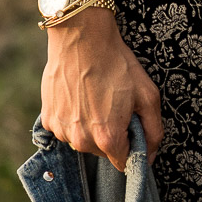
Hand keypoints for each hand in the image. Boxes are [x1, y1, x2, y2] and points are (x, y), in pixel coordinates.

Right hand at [40, 10, 162, 171]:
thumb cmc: (116, 64)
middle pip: (103, 152)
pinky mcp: (47, 119)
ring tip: (94, 97)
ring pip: (83, 140)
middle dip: (111, 134)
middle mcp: (81, 141)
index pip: (123, 163)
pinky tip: (79, 96)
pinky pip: (66, 128)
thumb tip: (150, 155)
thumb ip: (154, 132)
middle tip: (114, 105)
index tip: (130, 128)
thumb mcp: (148, 95)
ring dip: (90, 126)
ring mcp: (61, 130)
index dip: (131, 146)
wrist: (81, 38)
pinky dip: (73, 117)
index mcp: (107, 138)